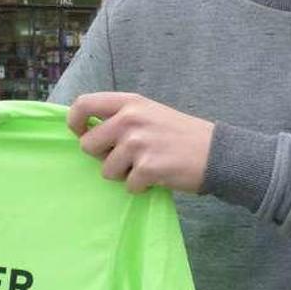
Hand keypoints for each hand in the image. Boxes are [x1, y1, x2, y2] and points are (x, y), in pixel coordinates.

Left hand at [67, 93, 214, 193]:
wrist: (216, 153)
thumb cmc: (180, 134)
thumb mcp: (150, 112)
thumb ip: (120, 117)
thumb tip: (87, 133)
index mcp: (129, 103)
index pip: (83, 104)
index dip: (75, 123)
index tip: (81, 134)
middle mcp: (130, 119)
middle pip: (88, 145)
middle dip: (102, 157)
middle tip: (126, 158)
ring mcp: (138, 143)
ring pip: (106, 170)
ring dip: (124, 174)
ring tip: (147, 166)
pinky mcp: (147, 167)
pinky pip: (128, 185)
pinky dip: (141, 186)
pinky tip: (158, 176)